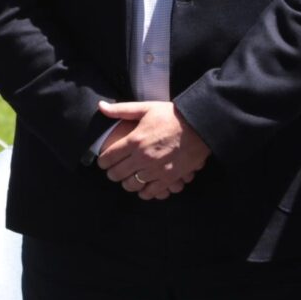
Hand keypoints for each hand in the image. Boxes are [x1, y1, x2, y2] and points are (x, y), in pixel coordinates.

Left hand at [96, 101, 210, 201]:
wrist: (200, 124)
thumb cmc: (171, 115)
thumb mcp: (146, 108)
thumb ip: (121, 110)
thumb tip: (100, 106)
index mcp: (134, 140)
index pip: (108, 158)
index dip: (102, 162)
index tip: (104, 161)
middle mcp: (142, 157)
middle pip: (116, 174)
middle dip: (112, 173)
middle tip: (114, 170)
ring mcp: (156, 169)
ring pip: (131, 186)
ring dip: (127, 183)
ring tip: (129, 178)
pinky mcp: (169, 178)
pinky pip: (150, 193)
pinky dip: (144, 192)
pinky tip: (143, 187)